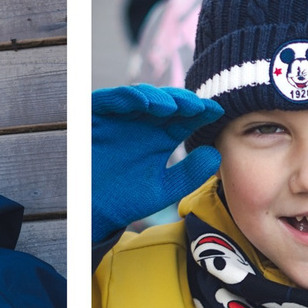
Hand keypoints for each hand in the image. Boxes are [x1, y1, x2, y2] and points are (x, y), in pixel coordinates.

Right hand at [92, 83, 222, 248]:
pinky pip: (110, 98)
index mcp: (162, 135)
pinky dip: (127, 97)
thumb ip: (188, 174)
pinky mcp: (95, 115)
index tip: (217, 112)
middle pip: (167, 101)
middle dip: (183, 101)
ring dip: (158, 98)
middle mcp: (143, 121)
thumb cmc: (124, 198)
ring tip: (173, 108)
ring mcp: (120, 116)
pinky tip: (144, 104)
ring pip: (142, 95)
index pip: (186, 117)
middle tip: (198, 106)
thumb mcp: (161, 189)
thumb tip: (216, 154)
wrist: (89, 211)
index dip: (201, 111)